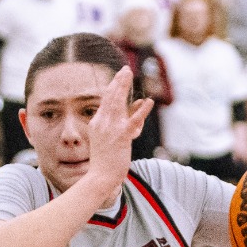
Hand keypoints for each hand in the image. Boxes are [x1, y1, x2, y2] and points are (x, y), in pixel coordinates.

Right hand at [83, 67, 153, 189]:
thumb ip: (121, 123)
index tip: (120, 77)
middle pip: (110, 96)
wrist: (100, 176)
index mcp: (97, 122)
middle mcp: (102, 122)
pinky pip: (133, 121)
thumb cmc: (105, 160)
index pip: (106, 101)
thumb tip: (136, 106)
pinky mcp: (121, 137)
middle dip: (118, 81)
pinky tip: (148, 102)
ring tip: (129, 74)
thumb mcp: (108, 138)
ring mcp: (111, 129)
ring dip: (124, 86)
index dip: (114, 87)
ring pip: (118, 103)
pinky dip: (141, 111)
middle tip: (125, 69)